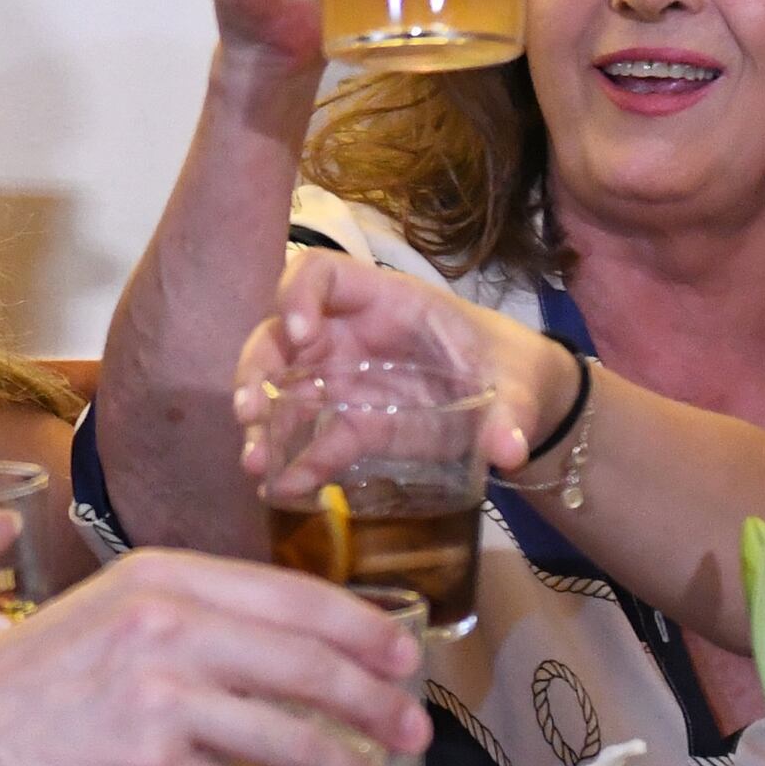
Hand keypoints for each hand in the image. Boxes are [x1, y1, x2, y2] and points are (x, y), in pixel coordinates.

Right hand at [0, 547, 420, 765]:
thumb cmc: (20, 683)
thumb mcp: (107, 616)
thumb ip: (183, 619)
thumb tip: (273, 652)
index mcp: (165, 576)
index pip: (295, 598)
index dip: (364, 632)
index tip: (404, 662)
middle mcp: (167, 624)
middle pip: (309, 665)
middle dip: (376, 705)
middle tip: (414, 735)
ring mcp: (157, 696)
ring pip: (289, 739)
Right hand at [233, 249, 579, 485]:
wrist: (515, 400)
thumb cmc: (506, 367)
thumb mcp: (515, 384)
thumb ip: (510, 413)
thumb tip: (509, 451)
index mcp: (386, 302)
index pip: (322, 275)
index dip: (298, 295)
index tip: (301, 334)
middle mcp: (350, 335)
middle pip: (281, 333)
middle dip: (257, 367)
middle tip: (249, 410)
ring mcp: (344, 380)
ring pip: (283, 388)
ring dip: (262, 423)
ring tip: (254, 463)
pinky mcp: (353, 425)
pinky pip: (313, 440)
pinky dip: (296, 465)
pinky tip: (286, 491)